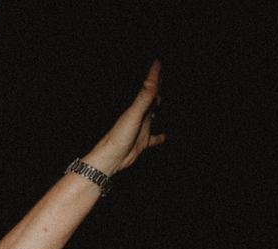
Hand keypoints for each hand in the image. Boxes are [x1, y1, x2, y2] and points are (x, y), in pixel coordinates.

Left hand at [83, 60, 166, 175]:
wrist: (111, 157)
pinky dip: (161, 136)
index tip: (157, 62)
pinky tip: (167, 136)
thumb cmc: (119, 136)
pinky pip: (154, 138)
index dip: (154, 75)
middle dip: (157, 90)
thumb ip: (143, 99)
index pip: (148, 88)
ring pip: (153, 116)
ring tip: (165, 103)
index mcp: (138, 107)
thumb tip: (152, 81)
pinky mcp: (143, 142)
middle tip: (163, 80)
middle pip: (151, 100)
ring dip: (158, 110)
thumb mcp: (133, 115)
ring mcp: (141, 128)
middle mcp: (140, 115)